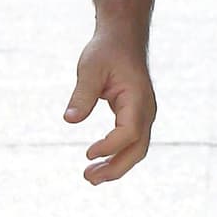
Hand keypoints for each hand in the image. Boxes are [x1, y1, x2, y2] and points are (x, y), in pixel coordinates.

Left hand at [63, 33, 156, 183]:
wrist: (123, 38)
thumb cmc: (107, 50)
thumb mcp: (90, 68)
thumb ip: (82, 94)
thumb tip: (70, 120)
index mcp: (138, 98)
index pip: (129, 132)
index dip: (110, 146)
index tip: (88, 154)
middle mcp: (146, 110)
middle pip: (138, 149)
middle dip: (115, 168)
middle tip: (88, 178)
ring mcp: (144, 115)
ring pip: (136, 149)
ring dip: (115, 166)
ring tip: (90, 176)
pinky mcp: (136, 116)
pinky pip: (131, 142)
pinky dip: (116, 155)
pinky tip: (98, 162)